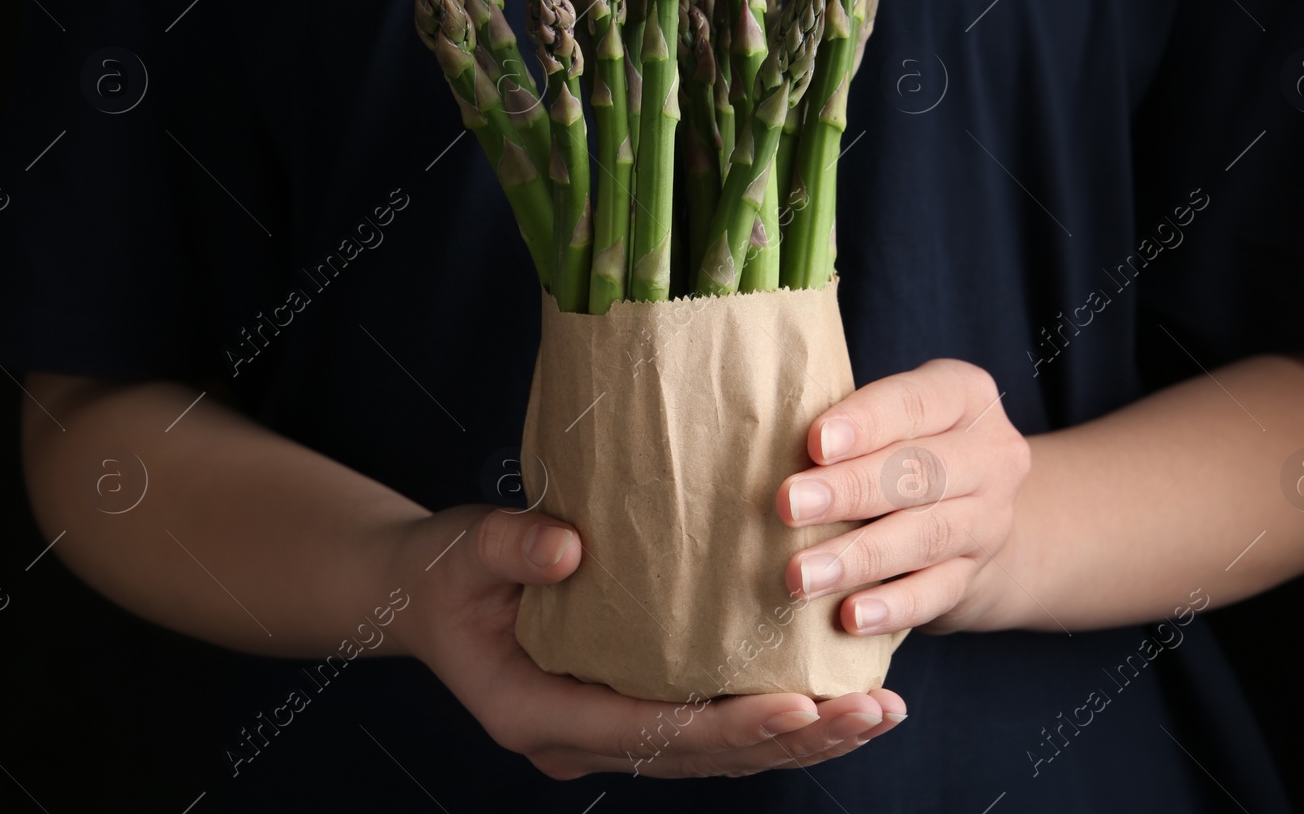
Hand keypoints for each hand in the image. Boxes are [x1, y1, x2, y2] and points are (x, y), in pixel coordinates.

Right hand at [396, 505, 906, 779]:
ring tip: (877, 713)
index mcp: (538, 714)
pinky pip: (711, 730)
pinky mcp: (631, 713)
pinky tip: (832, 698)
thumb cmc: (445, 571)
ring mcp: (607, 734)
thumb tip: (571, 547)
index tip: (799, 706)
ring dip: (798, 739)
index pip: (651, 732)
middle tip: (871, 713)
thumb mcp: (465, 549)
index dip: (729, 727)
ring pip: (717, 754)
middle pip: (703, 756)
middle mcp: (580, 740)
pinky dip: (772, 721)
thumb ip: (512, 547)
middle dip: (792, 739)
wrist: (427, 593)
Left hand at [776, 359, 1031, 635]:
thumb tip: (767, 452)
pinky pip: (936, 593)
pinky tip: (852, 616)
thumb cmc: (903, 449)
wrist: (974, 515)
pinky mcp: (975, 575)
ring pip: (926, 536)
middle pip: (921, 471)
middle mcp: (990, 455)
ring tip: (803, 575)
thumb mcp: (892, 419)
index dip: (866, 422)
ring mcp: (989, 520)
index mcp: (964, 396)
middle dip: (850, 489)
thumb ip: (849, 429)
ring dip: (859, 557)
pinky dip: (892, 606)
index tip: (816, 442)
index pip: (916, 402)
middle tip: (789, 506)